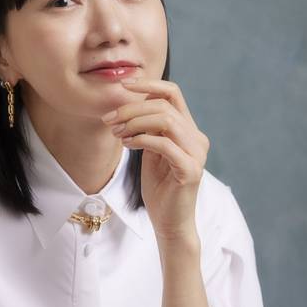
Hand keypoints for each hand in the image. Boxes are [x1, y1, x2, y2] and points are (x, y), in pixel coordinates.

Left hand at [101, 77, 209, 240]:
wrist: (169, 222)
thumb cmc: (159, 188)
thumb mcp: (151, 151)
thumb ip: (148, 128)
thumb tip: (129, 104)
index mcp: (189, 130)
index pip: (173, 93)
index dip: (148, 84)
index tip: (123, 86)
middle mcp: (197, 138)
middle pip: (164, 105)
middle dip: (132, 108)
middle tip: (109, 120)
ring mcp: (196, 154)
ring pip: (165, 120)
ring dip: (135, 122)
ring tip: (117, 133)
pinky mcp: (189, 169)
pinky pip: (164, 143)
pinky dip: (142, 139)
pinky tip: (127, 145)